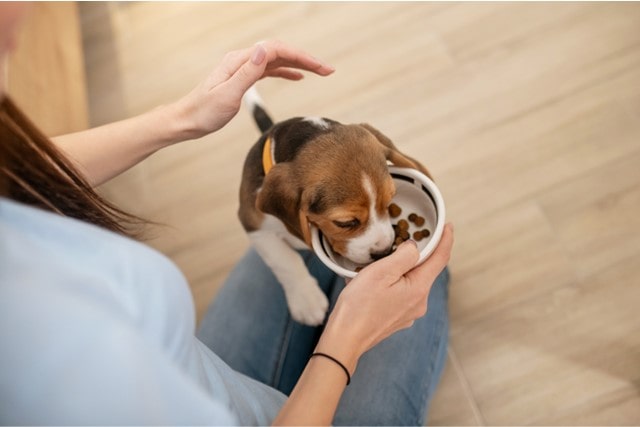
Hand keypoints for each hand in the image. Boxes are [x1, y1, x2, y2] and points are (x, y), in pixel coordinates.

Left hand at [172, 40, 334, 139]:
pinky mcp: (243, 78)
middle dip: (306, 58)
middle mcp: (242, 60)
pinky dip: (286, 71)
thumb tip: (265, 50)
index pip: (277, 50)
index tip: (321, 68)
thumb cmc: (204, 112)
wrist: (187, 120)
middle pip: (280, 52)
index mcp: (239, 61)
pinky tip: (297, 76)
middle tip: (328, 70)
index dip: (301, 56)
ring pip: (277, 60)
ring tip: (320, 72)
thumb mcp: (227, 95)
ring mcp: (243, 68)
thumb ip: (247, 73)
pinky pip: (270, 69)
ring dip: (299, 64)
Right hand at [316, 223, 453, 372]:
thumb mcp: (381, 272)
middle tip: (396, 242)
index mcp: (419, 288)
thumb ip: (404, 256)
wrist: (345, 338)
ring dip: (396, 271)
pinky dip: (388, 284)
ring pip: (408, 282)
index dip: (445, 240)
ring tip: (372, 268)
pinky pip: (398, 294)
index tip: (448, 226)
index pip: (440, 259)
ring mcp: (408, 313)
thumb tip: (414, 248)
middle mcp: (419, 303)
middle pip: (423, 270)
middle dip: (412, 256)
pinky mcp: (396, 319)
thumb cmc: (359, 305)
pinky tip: (369, 284)